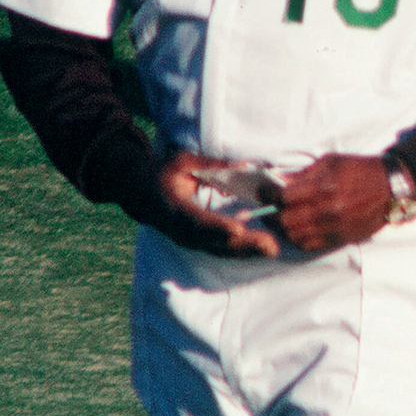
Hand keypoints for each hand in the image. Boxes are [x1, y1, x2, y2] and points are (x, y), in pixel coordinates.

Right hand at [146, 152, 281, 257]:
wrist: (143, 196)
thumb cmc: (164, 174)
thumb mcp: (183, 162)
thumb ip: (212, 164)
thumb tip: (245, 165)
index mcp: (175, 208)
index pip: (198, 221)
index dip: (218, 226)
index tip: (238, 230)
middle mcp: (182, 231)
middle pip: (214, 242)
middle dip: (243, 245)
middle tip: (270, 246)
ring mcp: (190, 241)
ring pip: (221, 250)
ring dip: (247, 252)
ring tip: (272, 250)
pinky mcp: (199, 244)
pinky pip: (222, 250)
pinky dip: (243, 252)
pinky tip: (264, 249)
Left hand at [273, 153, 390, 254]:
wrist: (390, 188)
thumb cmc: (360, 170)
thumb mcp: (331, 162)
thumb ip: (304, 173)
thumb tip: (280, 180)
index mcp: (323, 187)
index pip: (283, 197)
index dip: (270, 195)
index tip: (265, 193)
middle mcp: (326, 210)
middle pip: (285, 220)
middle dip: (274, 214)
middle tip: (272, 209)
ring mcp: (333, 227)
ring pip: (294, 236)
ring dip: (286, 228)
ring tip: (285, 220)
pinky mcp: (340, 238)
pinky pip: (309, 246)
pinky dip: (299, 239)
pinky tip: (300, 230)